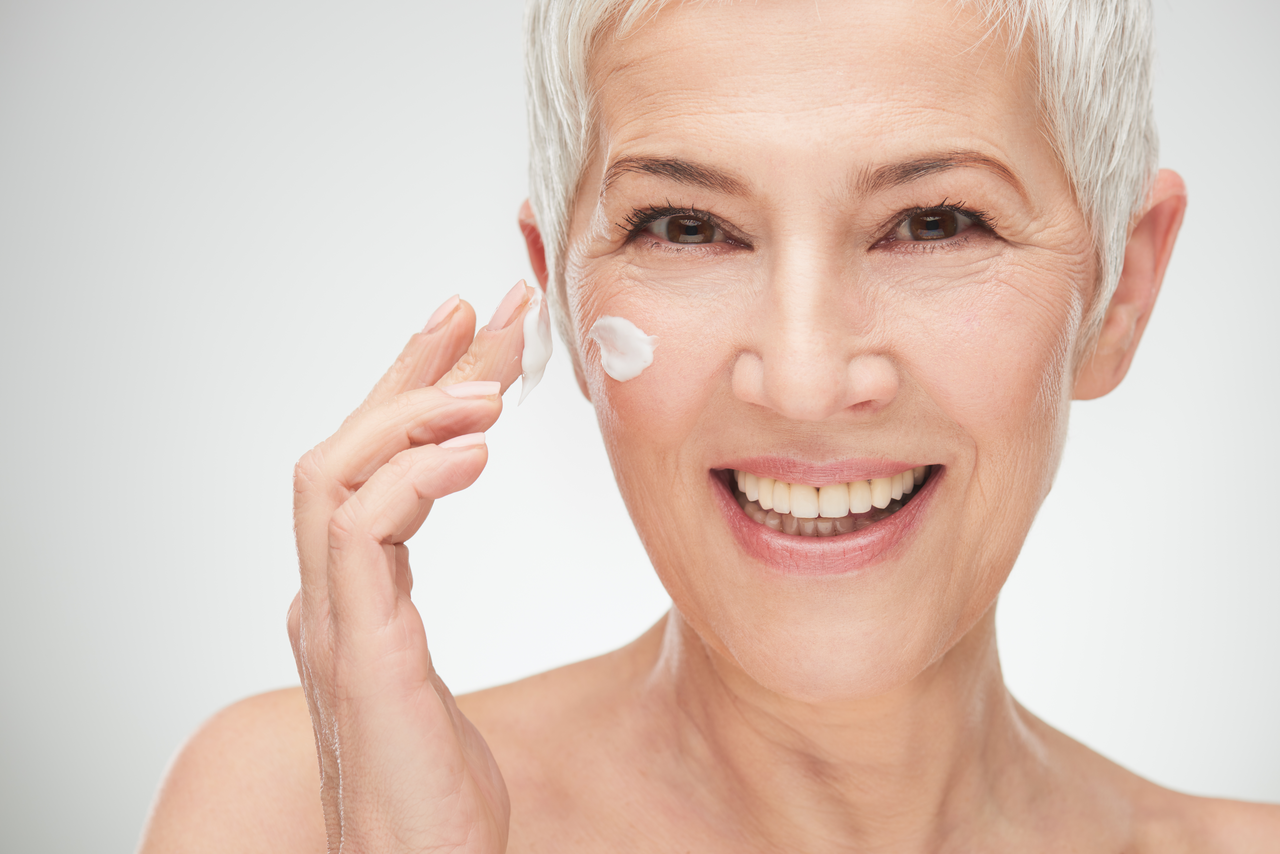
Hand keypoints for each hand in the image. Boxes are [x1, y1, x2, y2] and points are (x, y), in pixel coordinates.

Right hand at [288, 283, 537, 852]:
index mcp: (348, 599)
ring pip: (334, 475)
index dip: (414, 391)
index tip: (472, 334)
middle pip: (346, 447)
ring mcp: (332, 625)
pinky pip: (363, 537)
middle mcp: (325, 600)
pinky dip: (412, 480)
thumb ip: (414, 614)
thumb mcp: (431, 683)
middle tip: (481, 309)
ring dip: (411, 414)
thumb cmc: (433, 795)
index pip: (371, 466)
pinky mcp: (360, 657)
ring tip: (489, 383)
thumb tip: (431, 581)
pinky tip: (473, 454)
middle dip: (412, 369)